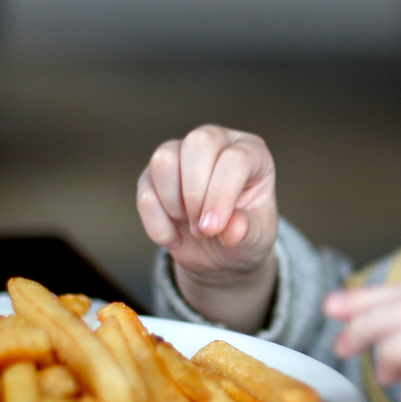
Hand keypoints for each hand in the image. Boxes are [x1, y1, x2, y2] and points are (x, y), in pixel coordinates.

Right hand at [138, 125, 277, 330]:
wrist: (223, 258)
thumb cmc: (246, 240)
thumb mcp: (255, 241)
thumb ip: (245, 232)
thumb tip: (229, 226)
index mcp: (252, 155)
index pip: (234, 159)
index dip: (221, 192)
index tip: (215, 229)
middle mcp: (219, 145)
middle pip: (198, 143)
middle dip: (196, 191)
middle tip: (203, 228)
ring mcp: (184, 156)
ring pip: (165, 159)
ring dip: (173, 202)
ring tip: (191, 231)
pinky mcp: (156, 176)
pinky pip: (144, 187)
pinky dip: (154, 218)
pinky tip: (174, 237)